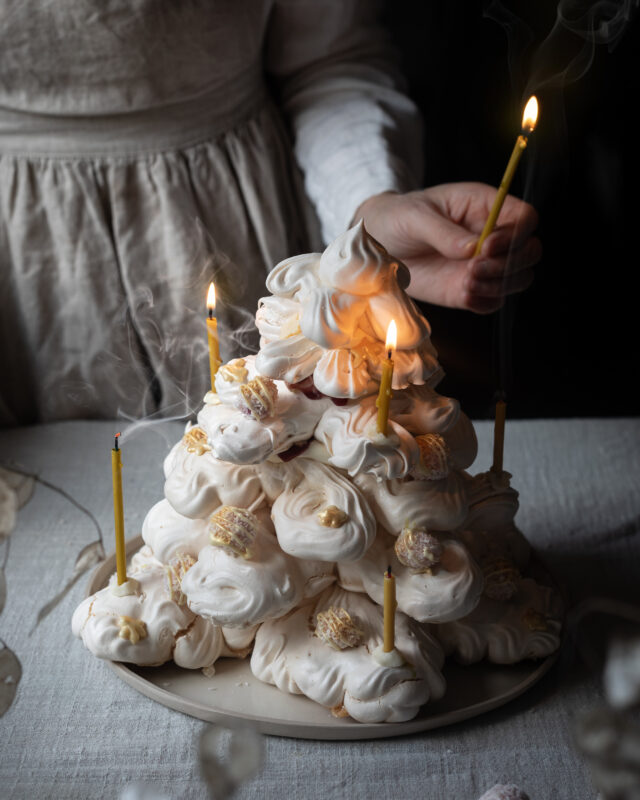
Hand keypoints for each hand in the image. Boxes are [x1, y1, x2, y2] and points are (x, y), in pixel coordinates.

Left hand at [353, 183, 540, 312]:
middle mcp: (492, 236)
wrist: (377, 245)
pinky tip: (465, 296)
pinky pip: (494, 301)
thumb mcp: (414, 217)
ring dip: (499, 286)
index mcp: (485, 206)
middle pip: (530, 251)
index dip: (515, 235)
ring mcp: (483, 264)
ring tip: (466, 284)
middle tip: (473, 270)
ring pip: (518, 278)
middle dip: (509, 264)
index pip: (524, 219)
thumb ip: (443, 232)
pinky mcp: (469, 288)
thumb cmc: (397, 218)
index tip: (485, 247)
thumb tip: (472, 248)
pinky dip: (485, 302)